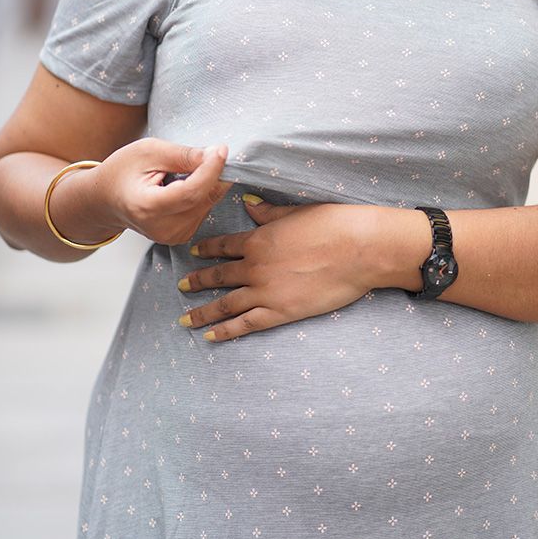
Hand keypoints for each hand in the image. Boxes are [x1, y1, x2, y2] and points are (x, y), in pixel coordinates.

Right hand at [91, 137, 233, 244]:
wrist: (106, 199)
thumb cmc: (123, 171)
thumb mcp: (148, 151)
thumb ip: (183, 154)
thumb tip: (216, 154)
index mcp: (147, 207)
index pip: (190, 192)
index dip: (210, 170)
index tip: (222, 149)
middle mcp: (162, 228)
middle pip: (203, 198)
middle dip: (214, 173)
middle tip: (210, 151)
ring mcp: (172, 236)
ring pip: (208, 203)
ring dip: (208, 182)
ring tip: (182, 171)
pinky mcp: (181, 236)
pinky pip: (204, 209)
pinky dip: (203, 192)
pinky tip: (183, 184)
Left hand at [177, 199, 390, 339]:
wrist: (357, 249)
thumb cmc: (332, 225)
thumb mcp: (296, 212)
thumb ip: (268, 212)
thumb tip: (248, 202)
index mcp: (258, 240)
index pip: (223, 246)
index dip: (206, 250)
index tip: (193, 253)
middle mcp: (254, 267)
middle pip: (218, 276)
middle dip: (197, 282)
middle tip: (180, 286)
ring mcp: (265, 292)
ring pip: (225, 304)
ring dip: (203, 312)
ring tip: (185, 319)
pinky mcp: (280, 312)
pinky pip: (245, 325)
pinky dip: (225, 332)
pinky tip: (210, 337)